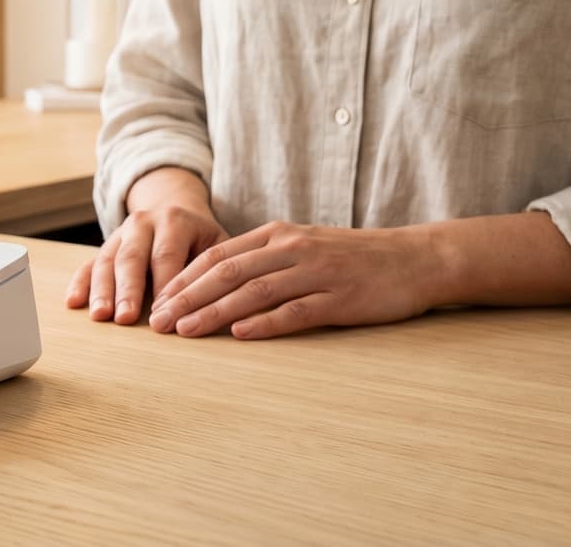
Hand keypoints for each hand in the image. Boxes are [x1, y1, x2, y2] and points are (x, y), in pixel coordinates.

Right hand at [66, 167, 226, 324]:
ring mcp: (121, 233)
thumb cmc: (203, 239)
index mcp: (175, 220)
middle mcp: (144, 222)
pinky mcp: (106, 245)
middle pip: (133, 257)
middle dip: (128, 290)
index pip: (168, 256)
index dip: (165, 287)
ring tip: (100, 316)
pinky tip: (73, 302)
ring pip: (107, 260)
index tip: (165, 317)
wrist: (176, 207)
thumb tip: (227, 308)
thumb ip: (219, 270)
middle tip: (125, 319)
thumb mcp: (218, 245)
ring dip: (102, 290)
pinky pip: (89, 263)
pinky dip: (80, 282)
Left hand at [148, 221, 441, 338]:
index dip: (184, 278)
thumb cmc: (353, 258)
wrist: (414, 259)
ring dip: (214, 312)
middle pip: (227, 273)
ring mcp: (315, 273)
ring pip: (254, 291)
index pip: (218, 256)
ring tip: (186, 331)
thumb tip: (216, 285)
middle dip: (187, 298)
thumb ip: (264, 261)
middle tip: (158, 322)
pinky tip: (240, 334)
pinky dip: (265, 323)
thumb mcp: (303, 247)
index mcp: (278, 235)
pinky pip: (295, 311)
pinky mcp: (339, 299)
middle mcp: (292, 249)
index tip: (156, 300)